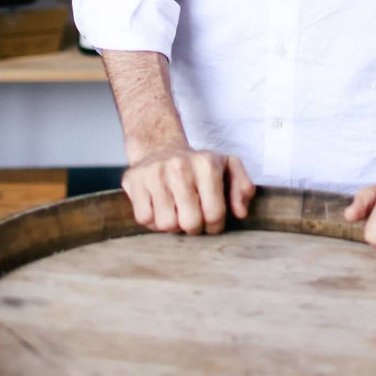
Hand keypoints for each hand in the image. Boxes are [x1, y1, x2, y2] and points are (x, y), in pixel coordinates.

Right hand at [121, 145, 254, 234]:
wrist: (160, 147)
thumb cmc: (197, 166)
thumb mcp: (227, 167)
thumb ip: (242, 187)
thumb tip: (240, 212)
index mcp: (206, 163)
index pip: (215, 214)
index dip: (214, 226)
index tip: (210, 219)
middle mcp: (180, 166)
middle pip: (190, 223)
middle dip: (194, 228)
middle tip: (192, 217)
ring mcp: (155, 172)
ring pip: (166, 224)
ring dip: (172, 225)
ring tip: (175, 211)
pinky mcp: (134, 180)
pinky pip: (144, 219)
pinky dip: (152, 220)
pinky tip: (158, 207)